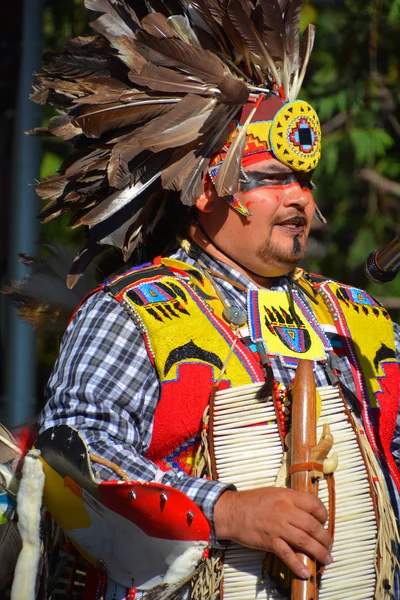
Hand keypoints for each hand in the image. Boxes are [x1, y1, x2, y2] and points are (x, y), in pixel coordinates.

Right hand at [214, 487, 331, 578]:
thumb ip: (291, 500)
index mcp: (288, 496)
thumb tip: (308, 511)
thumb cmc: (252, 501)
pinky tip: (305, 572)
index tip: (323, 523)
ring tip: (326, 559)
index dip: (323, 515)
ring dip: (318, 553)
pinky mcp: (269, 541)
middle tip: (328, 547)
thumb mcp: (275, 493)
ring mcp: (278, 527)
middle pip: (313, 526)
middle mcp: (285, 511)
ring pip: (304, 541)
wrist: (231, 511)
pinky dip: (297, 564)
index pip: (314, 504)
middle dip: (325, 539)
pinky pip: (287, 554)